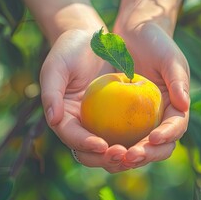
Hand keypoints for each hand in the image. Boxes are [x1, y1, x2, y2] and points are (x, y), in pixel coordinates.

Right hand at [40, 29, 129, 172]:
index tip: (102, 145)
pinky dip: (135, 142)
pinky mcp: (117, 119)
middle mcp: (80, 125)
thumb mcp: (56, 66)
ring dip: (123, 157)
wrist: (92, 40)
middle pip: (90, 152)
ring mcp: (99, 124)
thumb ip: (51, 92)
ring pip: (110, 150)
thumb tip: (53, 120)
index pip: (71, 136)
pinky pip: (126, 135)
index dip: (84, 144)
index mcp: (62, 117)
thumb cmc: (69, 50)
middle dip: (105, 159)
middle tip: (123, 154)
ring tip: (138, 154)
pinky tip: (149, 141)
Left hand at [114, 22, 190, 168]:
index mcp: (176, 107)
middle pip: (158, 146)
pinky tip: (98, 147)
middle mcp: (160, 118)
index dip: (167, 136)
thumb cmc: (155, 42)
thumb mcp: (169, 57)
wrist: (134, 33)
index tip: (153, 138)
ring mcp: (140, 121)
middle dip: (146, 154)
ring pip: (137, 147)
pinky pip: (117, 137)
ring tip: (113, 157)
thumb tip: (184, 104)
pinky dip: (110, 145)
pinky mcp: (121, 119)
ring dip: (127, 157)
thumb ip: (178, 79)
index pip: (176, 128)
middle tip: (129, 156)